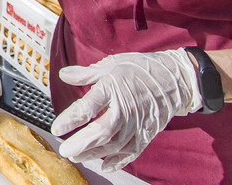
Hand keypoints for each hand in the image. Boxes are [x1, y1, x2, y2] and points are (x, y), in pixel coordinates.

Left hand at [50, 49, 201, 171]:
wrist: (175, 79)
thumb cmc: (140, 69)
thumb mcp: (111, 65)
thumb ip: (86, 74)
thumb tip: (63, 74)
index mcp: (112, 88)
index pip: (88, 107)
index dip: (70, 119)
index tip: (56, 128)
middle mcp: (125, 109)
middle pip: (101, 131)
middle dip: (81, 143)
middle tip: (64, 150)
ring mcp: (137, 123)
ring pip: (114, 144)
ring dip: (94, 153)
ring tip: (77, 156)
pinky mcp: (147, 133)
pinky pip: (132, 151)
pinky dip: (119, 161)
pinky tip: (105, 166)